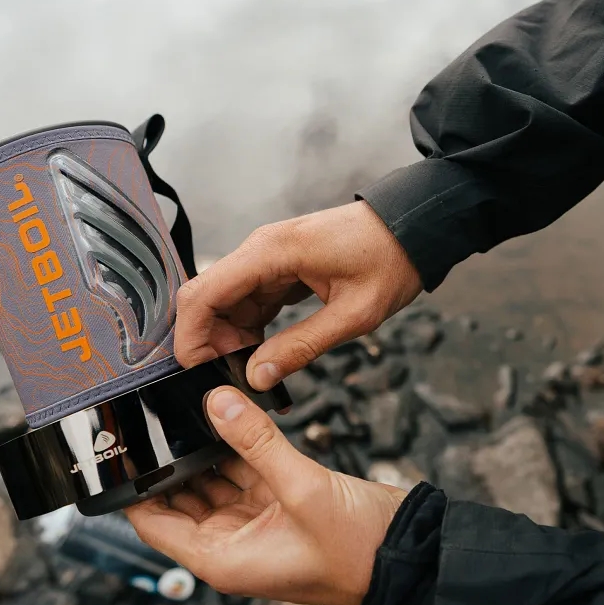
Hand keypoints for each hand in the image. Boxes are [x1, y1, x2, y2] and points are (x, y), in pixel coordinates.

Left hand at [125, 386, 406, 604]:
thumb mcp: (301, 491)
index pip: (154, 524)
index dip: (133, 490)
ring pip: (212, 479)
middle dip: (169, 460)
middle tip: (152, 416)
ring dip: (202, 449)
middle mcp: (232, 542)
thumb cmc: (358, 552)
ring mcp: (255, 522)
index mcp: (222, 557)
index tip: (120, 451)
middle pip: (180, 498)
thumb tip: (216, 402)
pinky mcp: (279, 503)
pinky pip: (244, 470)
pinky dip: (235, 446)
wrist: (412, 559)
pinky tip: (226, 414)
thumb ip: (255, 442)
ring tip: (185, 407)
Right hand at [174, 201, 422, 388]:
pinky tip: (264, 352)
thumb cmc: (390, 260)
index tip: (196, 371)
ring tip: (255, 369)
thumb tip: (256, 376)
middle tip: (232, 376)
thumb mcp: (353, 314)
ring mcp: (266, 258)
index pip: (203, 293)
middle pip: (206, 298)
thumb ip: (301, 347)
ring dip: (229, 338)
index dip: (190, 336)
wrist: (413, 228)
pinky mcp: (277, 268)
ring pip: (224, 303)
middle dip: (209, 341)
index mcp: (270, 253)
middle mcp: (259, 251)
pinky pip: (247, 301)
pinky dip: (248, 329)